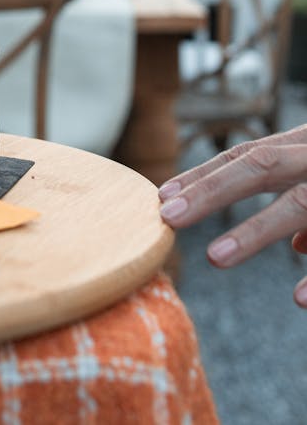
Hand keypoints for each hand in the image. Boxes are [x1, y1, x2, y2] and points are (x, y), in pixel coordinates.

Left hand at [158, 125, 306, 306]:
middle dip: (212, 189)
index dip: (206, 174)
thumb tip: (296, 243)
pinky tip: (299, 300)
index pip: (249, 155)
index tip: (163, 194)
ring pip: (298, 203)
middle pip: (261, 165)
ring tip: (214, 257)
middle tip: (169, 216)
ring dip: (254, 231)